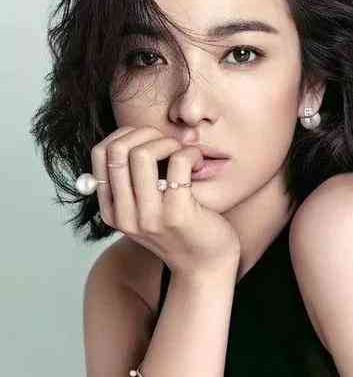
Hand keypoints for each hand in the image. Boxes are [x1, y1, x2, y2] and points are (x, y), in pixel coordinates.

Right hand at [91, 126, 240, 276]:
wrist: (206, 265)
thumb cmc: (180, 229)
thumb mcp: (146, 208)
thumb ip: (134, 182)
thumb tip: (131, 137)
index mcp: (112, 210)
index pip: (100, 154)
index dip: (124, 134)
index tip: (149, 138)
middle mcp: (124, 215)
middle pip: (118, 150)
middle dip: (146, 133)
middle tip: (169, 142)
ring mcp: (149, 216)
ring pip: (143, 154)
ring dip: (168, 142)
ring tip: (183, 153)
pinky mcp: (177, 214)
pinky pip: (179, 162)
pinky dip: (191, 153)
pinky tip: (198, 163)